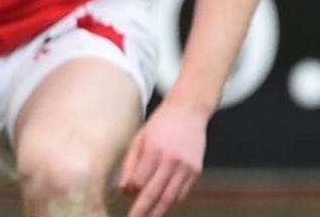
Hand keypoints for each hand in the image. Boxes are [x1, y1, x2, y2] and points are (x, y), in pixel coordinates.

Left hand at [119, 100, 207, 216]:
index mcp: (154, 150)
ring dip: (159, 211)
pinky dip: (172, 202)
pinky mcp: (196, 171)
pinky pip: (182, 193)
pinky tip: (162, 207)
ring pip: (171, 197)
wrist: (187, 112)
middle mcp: (172, 160)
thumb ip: (130, 164)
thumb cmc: (158, 125)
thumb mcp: (138, 139)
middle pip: (156, 193)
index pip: (141, 181)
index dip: (132, 195)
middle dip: (144, 211)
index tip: (125, 203)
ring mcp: (187, 167)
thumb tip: (124, 189)